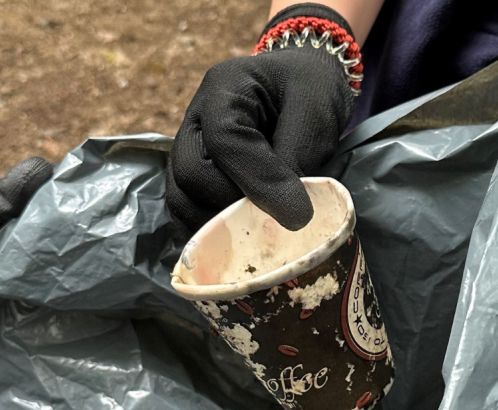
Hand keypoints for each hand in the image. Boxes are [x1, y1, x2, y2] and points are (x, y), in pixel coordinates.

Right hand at [166, 4, 360, 232]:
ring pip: (181, 199)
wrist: (302, 83)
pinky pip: (188, 211)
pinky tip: (241, 239)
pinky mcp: (195, 176)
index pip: (225, 140)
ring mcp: (189, 149)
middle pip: (189, 174)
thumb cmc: (311, 90)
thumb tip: (289, 215)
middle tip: (277, 218)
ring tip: (260, 232)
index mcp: (224, 88)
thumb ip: (297, 156)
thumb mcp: (316, 112)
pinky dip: (210, 232)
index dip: (259, 181)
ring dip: (217, 225)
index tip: (299, 214)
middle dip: (233, 205)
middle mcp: (195, 119)